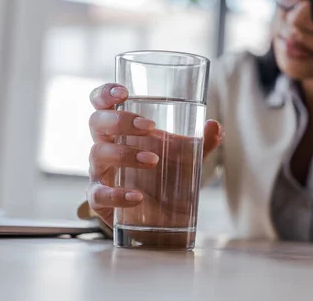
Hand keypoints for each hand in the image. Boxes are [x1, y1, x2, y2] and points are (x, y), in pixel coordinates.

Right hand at [86, 83, 222, 227]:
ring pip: (97, 154)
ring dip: (125, 155)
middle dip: (119, 121)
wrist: (164, 220)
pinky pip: (99, 194)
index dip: (105, 93)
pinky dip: (117, 194)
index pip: (102, 103)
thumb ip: (202, 142)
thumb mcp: (188, 158)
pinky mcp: (100, 201)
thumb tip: (215, 126)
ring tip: (153, 161)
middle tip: (149, 127)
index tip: (124, 92)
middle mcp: (107, 146)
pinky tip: (137, 197)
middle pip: (96, 122)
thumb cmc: (168, 177)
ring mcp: (101, 173)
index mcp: (123, 130)